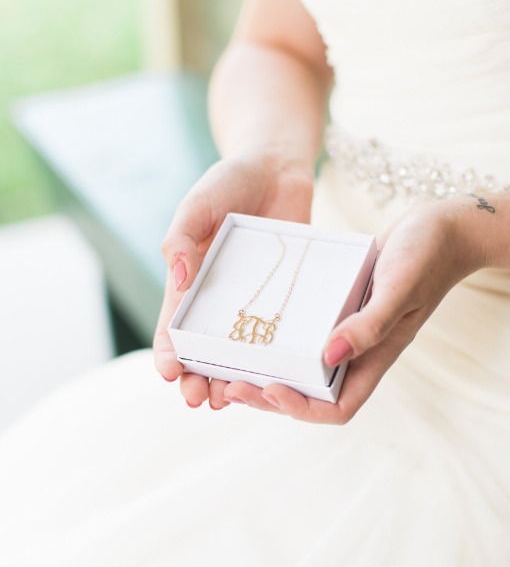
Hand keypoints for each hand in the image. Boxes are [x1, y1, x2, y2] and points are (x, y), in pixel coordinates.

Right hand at [153, 153, 313, 405]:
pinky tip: (274, 376)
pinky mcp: (285, 298)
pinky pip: (279, 333)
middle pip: (203, 350)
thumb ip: (181, 238)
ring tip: (228, 401)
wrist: (278, 165)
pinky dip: (272, 358)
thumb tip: (177, 280)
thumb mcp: (197, 204)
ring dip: (230, 379)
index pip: (173, 327)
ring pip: (240, 352)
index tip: (169, 374)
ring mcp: (253, 302)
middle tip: (198, 401)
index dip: (168, 353)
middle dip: (196, 378)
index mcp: (190, 283)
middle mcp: (219, 300)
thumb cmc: (229, 181)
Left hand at [222, 197, 487, 422]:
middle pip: (311, 395)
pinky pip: (305, 336)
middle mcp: (359, 353)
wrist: (444, 227)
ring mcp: (348, 333)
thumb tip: (329, 356)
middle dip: (270, 397)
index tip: (268, 387)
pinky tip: (254, 327)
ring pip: (304, 369)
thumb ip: (370, 324)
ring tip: (230, 366)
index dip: (300, 408)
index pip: (336, 408)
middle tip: (229, 385)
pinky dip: (280, 340)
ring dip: (269, 373)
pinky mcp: (339, 310)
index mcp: (375, 359)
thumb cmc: (427, 256)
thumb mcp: (399, 287)